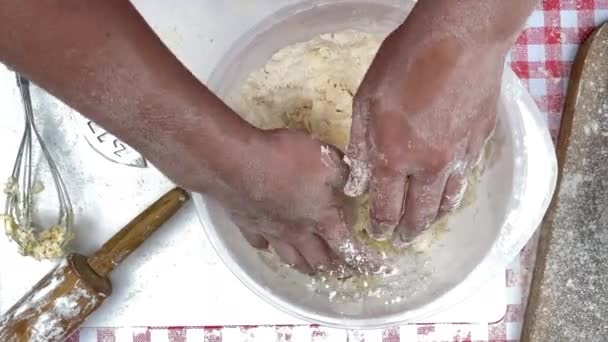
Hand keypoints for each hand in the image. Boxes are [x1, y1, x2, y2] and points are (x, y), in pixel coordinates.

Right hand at [179, 128, 379, 273]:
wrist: (234, 162)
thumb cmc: (283, 159)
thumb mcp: (326, 159)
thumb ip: (345, 174)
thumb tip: (356, 183)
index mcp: (322, 218)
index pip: (351, 248)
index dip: (367, 261)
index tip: (380, 269)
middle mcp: (298, 232)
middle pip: (320, 261)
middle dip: (337, 269)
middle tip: (346, 272)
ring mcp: (271, 231)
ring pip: (292, 259)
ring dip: (307, 267)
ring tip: (314, 269)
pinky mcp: (248, 225)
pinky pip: (262, 244)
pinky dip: (270, 248)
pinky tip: (271, 245)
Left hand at [345, 27, 505, 246]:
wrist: (460, 37)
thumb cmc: (405, 62)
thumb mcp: (367, 99)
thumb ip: (361, 145)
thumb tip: (357, 183)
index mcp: (395, 157)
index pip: (385, 206)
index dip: (380, 224)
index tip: (378, 232)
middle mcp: (429, 166)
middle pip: (419, 213)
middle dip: (407, 231)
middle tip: (401, 240)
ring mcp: (459, 156)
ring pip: (447, 200)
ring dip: (434, 217)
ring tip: (426, 223)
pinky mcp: (480, 141)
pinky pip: (465, 176)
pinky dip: (454, 190)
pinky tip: (449, 189)